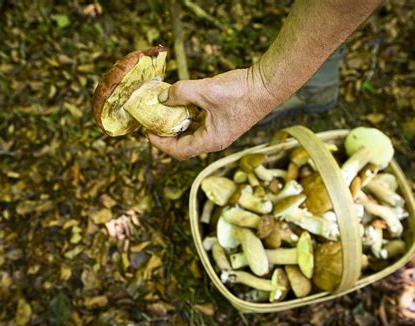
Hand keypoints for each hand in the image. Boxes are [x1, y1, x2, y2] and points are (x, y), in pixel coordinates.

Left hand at [147, 67, 279, 159]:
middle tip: (152, 120)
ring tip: (164, 108)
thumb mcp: (205, 90)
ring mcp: (219, 131)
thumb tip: (163, 97)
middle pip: (184, 144)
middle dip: (166, 132)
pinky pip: (201, 122)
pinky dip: (189, 114)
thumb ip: (181, 93)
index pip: (179, 151)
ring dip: (178, 122)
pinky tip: (182, 101)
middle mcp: (214, 140)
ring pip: (192, 132)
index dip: (160, 143)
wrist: (267, 85)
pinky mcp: (223, 120)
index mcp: (210, 141)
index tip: (147, 131)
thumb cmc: (241, 92)